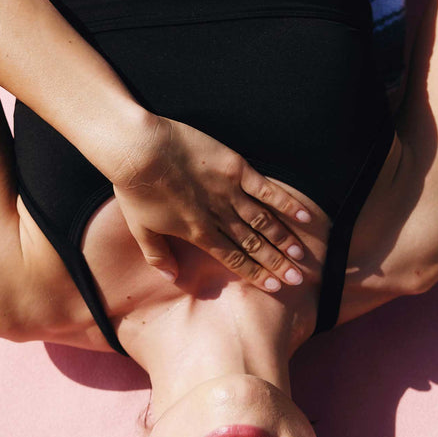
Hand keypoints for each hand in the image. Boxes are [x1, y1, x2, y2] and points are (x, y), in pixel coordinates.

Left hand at [110, 117, 311, 290]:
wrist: (138, 149)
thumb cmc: (135, 188)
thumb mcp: (140, 228)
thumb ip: (158, 256)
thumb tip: (170, 279)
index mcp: (197, 233)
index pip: (233, 259)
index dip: (255, 273)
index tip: (275, 287)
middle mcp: (218, 216)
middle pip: (253, 244)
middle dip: (276, 263)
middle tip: (298, 278)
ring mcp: (228, 191)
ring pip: (262, 220)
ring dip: (283, 238)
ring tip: (301, 254)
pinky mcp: (234, 167)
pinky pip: (265, 188)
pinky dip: (284, 202)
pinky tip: (302, 215)